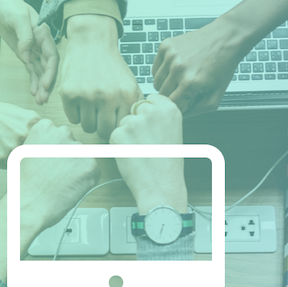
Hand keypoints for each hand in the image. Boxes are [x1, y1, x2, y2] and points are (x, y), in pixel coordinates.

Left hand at [0, 0, 57, 104]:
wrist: (3, 3)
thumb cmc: (11, 6)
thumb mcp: (18, 18)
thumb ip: (25, 36)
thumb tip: (26, 55)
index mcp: (43, 34)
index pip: (51, 55)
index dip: (50, 71)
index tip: (46, 84)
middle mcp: (41, 43)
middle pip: (48, 67)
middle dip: (47, 83)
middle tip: (43, 98)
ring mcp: (34, 49)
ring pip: (40, 71)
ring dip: (41, 86)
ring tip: (40, 101)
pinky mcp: (26, 53)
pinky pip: (32, 70)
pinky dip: (33, 81)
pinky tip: (34, 92)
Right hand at [19, 119, 100, 243]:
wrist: (30, 203)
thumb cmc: (24, 183)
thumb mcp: (24, 153)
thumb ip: (42, 144)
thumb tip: (54, 147)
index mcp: (45, 127)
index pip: (59, 134)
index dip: (55, 150)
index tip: (50, 161)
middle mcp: (63, 133)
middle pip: (72, 144)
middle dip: (68, 158)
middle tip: (56, 174)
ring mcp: (78, 149)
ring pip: (83, 158)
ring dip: (77, 169)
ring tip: (61, 182)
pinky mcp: (90, 165)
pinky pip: (93, 172)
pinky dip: (85, 181)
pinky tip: (69, 188)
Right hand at [58, 15, 141, 139]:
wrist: (92, 42)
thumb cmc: (111, 66)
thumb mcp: (130, 83)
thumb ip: (134, 106)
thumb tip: (134, 127)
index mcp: (127, 94)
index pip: (122, 127)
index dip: (116, 126)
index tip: (113, 122)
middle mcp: (108, 96)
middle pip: (104, 131)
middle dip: (102, 126)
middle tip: (100, 117)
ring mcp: (87, 95)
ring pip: (87, 127)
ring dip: (89, 120)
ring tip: (91, 107)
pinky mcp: (69, 94)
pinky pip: (73, 119)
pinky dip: (76, 114)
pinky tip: (80, 101)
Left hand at [108, 95, 187, 212]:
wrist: (161, 186)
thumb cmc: (168, 165)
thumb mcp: (172, 132)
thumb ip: (159, 117)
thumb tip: (143, 110)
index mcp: (169, 109)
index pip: (150, 100)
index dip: (148, 115)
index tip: (152, 127)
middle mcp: (151, 111)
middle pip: (135, 110)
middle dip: (136, 123)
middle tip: (146, 143)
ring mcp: (134, 122)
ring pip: (123, 123)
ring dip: (127, 135)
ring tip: (141, 152)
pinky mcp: (119, 133)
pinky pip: (114, 135)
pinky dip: (119, 145)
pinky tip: (132, 156)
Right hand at [152, 17, 248, 116]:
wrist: (225, 38)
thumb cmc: (222, 66)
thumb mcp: (215, 97)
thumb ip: (195, 111)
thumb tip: (179, 116)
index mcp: (189, 83)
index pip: (172, 106)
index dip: (181, 106)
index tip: (189, 100)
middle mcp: (177, 68)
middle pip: (162, 95)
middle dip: (173, 95)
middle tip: (187, 89)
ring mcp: (170, 55)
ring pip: (156, 82)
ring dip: (167, 84)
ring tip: (182, 78)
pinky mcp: (166, 46)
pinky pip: (155, 68)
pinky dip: (163, 71)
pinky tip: (177, 68)